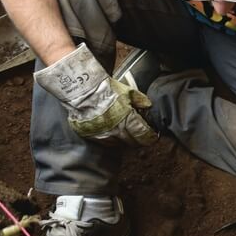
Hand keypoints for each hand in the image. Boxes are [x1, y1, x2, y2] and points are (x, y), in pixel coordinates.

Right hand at [34, 43, 157, 145]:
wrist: (83, 91)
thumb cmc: (105, 90)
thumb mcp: (127, 92)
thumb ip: (140, 100)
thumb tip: (148, 106)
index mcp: (127, 119)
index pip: (143, 135)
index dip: (150, 137)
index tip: (152, 137)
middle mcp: (116, 130)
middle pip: (132, 143)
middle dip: (139, 140)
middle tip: (140, 137)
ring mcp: (103, 135)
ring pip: (119, 144)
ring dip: (124, 141)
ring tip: (126, 134)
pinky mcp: (92, 136)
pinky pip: (105, 143)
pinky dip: (111, 140)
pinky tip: (113, 134)